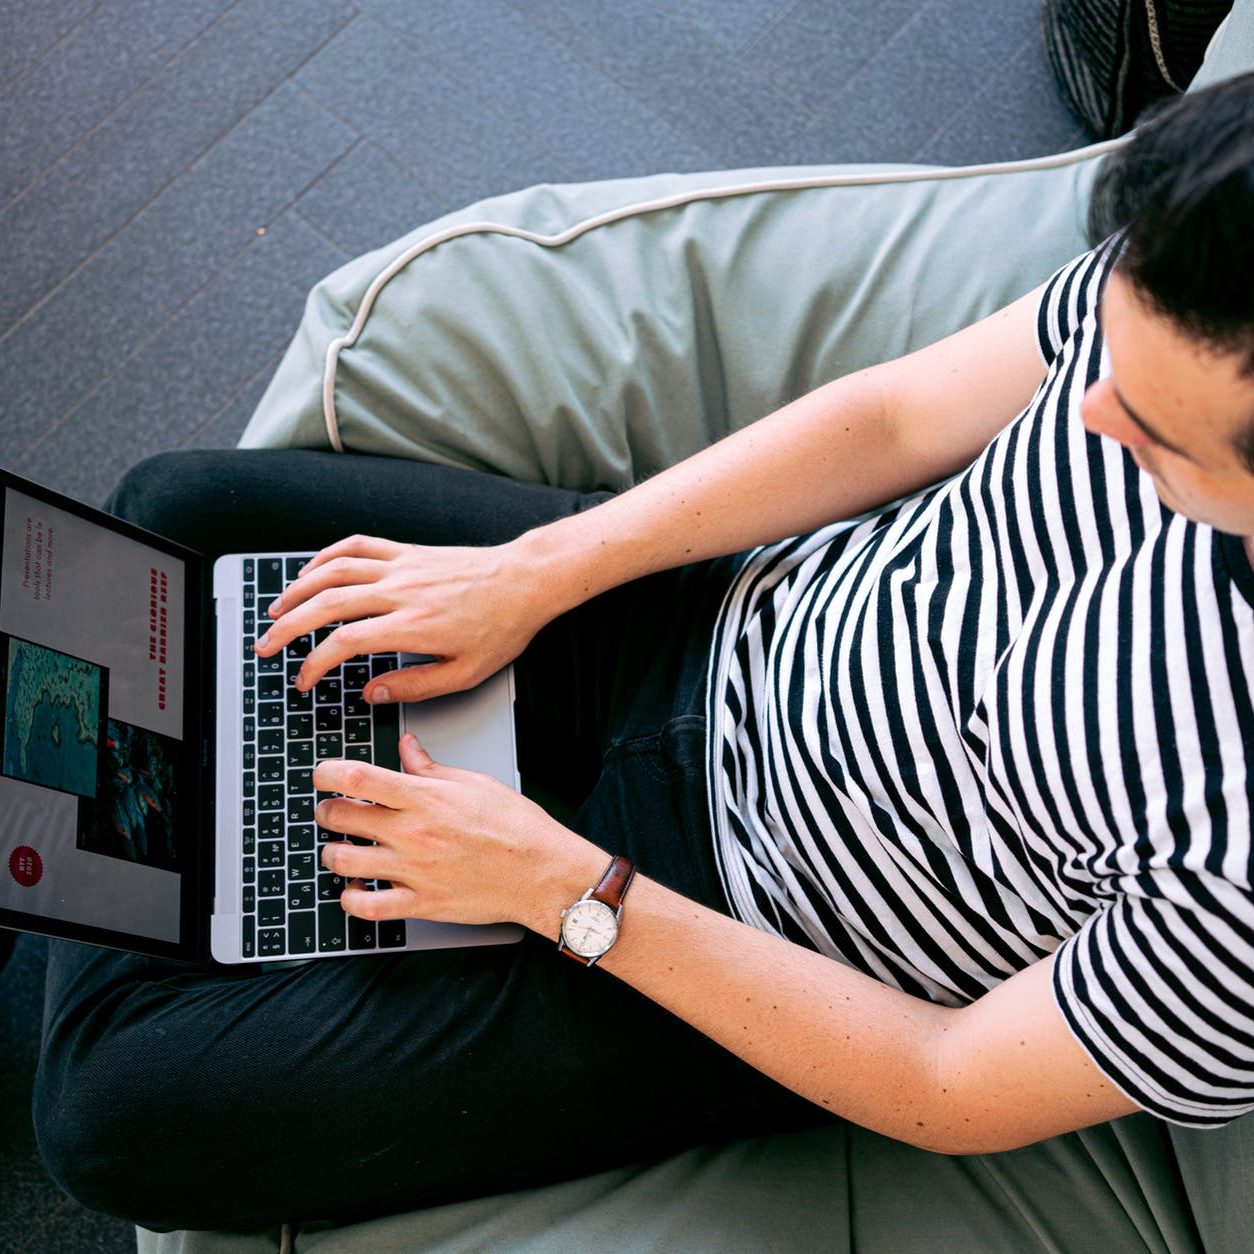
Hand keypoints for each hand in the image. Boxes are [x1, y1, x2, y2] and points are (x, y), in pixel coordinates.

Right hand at [255, 534, 550, 701]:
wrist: (525, 581)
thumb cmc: (502, 628)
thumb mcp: (465, 674)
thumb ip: (414, 686)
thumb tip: (371, 693)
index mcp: (412, 626)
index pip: (343, 643)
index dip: (314, 663)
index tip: (304, 680)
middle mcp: (400, 591)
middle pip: (325, 604)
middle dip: (287, 627)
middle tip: (266, 646)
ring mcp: (401, 566)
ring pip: (333, 570)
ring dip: (297, 590)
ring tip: (276, 610)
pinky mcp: (407, 551)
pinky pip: (357, 546)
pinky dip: (326, 556)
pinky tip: (311, 571)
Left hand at [314, 737, 603, 930]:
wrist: (543, 872)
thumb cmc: (517, 827)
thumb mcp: (475, 783)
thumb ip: (431, 767)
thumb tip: (407, 747)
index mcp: (425, 798)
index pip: (356, 777)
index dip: (327, 772)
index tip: (322, 773)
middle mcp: (413, 833)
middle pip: (340, 817)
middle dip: (327, 811)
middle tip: (332, 810)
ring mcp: (413, 871)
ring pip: (343, 861)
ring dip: (332, 852)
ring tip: (341, 848)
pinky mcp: (420, 903)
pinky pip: (366, 907)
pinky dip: (349, 899)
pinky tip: (353, 889)